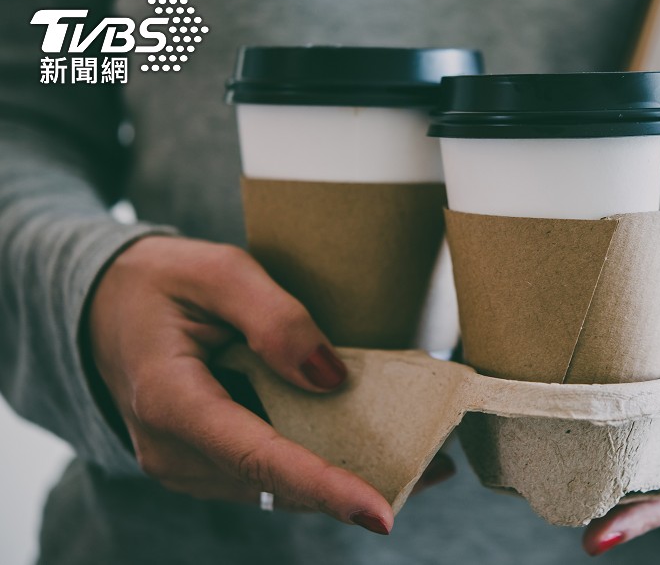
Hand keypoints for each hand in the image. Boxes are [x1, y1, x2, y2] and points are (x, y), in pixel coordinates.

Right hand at [89, 236, 451, 533]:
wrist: (103, 306)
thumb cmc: (158, 282)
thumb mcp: (217, 271)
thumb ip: (275, 319)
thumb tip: (332, 379)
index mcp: (170, 400)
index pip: (256, 457)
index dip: (322, 486)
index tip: (380, 511)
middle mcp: (173, 450)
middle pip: (276, 483)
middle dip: (354, 482)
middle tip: (434, 465)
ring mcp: (187, 465)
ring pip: (277, 488)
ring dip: (342, 475)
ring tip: (418, 455)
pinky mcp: (205, 464)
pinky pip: (268, 475)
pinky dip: (317, 463)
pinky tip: (366, 443)